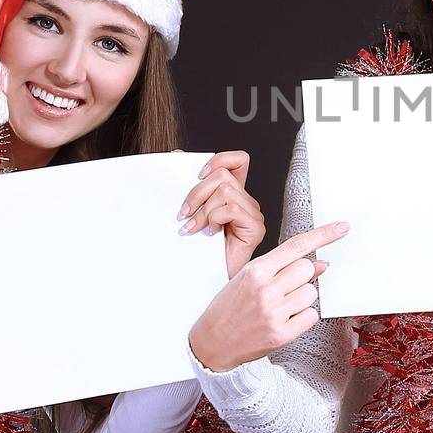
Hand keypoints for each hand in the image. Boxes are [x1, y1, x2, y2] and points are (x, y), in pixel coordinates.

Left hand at [178, 150, 264, 276]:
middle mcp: (245, 201)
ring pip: (225, 192)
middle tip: (183, 214)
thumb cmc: (196, 248)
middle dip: (196, 193)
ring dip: (202, 211)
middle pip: (223, 176)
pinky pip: (231, 209)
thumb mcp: (189, 208)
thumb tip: (177, 155)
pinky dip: (213, 219)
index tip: (197, 175)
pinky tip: (208, 234)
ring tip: (193, 228)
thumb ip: (187, 183)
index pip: (238, 160)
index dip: (219, 159)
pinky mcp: (255, 228)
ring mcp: (252, 214)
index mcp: (232, 193)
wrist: (202, 278)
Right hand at [188, 222, 349, 372]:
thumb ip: (282, 269)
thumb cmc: (229, 308)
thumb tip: (321, 264)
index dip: (323, 235)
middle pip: (308, 268)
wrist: (211, 343)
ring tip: (281, 307)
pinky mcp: (281, 334)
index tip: (341, 228)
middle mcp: (265, 289)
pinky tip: (285, 319)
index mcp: (255, 271)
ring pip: (312, 293)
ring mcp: (274, 312)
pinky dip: (304, 317)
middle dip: (303, 276)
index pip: (296, 246)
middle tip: (285, 288)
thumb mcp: (248, 279)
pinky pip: (311, 316)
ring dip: (303, 298)